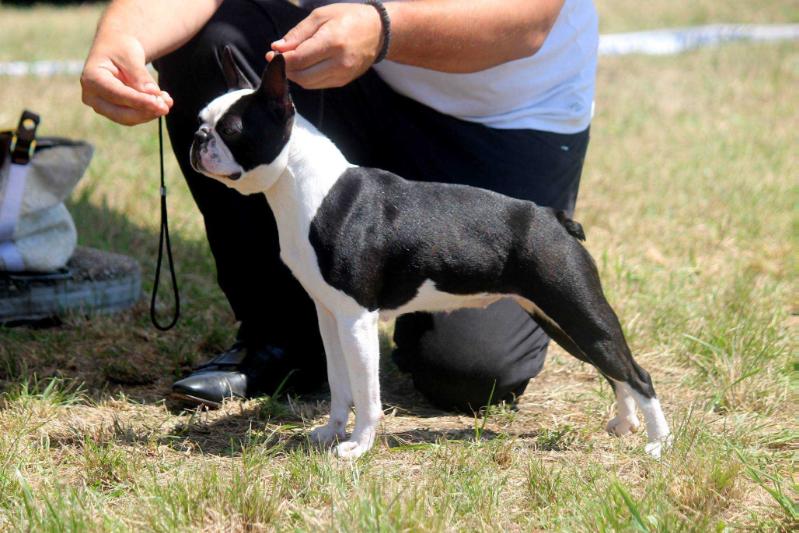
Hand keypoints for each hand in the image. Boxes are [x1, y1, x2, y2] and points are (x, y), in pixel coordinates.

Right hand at [81, 33, 172, 125]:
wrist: (115, 49)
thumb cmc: (121, 48)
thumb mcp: (130, 55)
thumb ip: (140, 75)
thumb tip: (152, 93)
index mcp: (91, 78)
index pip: (117, 94)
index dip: (138, 101)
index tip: (158, 103)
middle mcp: (92, 96)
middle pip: (121, 113)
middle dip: (146, 111)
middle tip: (166, 105)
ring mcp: (101, 106)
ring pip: (129, 118)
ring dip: (150, 112)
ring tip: (167, 100)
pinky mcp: (113, 111)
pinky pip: (133, 117)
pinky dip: (149, 111)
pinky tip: (162, 102)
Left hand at [267, 4, 382, 88]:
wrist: (377, 32)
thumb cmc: (348, 18)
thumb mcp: (321, 16)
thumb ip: (298, 34)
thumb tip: (277, 47)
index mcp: (332, 42)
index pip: (299, 59)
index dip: (281, 59)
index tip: (271, 53)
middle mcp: (339, 63)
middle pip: (302, 75)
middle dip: (286, 69)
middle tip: (277, 58)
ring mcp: (342, 75)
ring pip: (308, 83)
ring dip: (294, 75)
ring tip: (290, 61)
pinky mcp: (343, 82)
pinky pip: (318, 84)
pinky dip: (306, 77)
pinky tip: (304, 66)